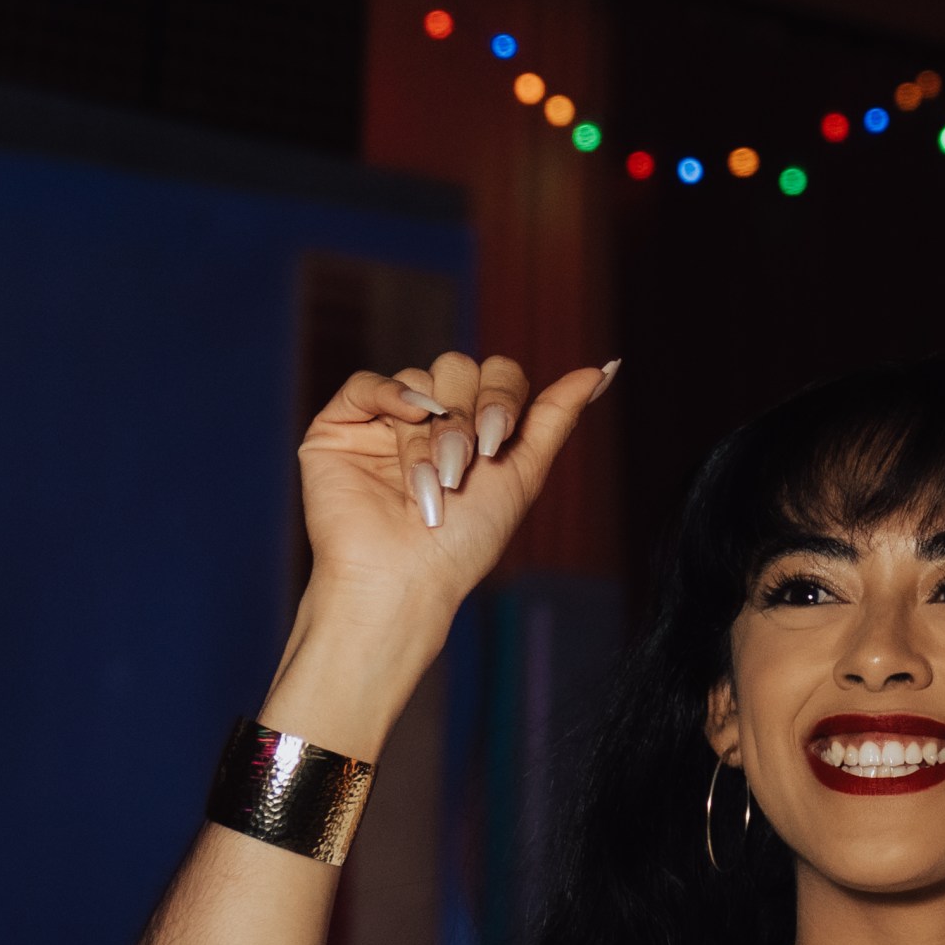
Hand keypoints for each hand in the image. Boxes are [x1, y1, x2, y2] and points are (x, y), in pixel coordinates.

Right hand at [274, 351, 616, 755]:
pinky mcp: (339, 430)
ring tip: (433, 481)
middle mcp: (430, 422)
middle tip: (462, 468)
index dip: (502, 398)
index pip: (497, 375)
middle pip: (459, 368)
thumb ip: (557, 416)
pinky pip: (365, 384)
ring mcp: (384, 424)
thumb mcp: (524, 472)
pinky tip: (407, 420)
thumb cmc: (465, 541)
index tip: (495, 444)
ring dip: (432, 432)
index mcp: (473, 429)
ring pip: (419, 380)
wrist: (406, 577)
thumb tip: (604, 366)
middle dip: (466, 417)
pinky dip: (390, 396)